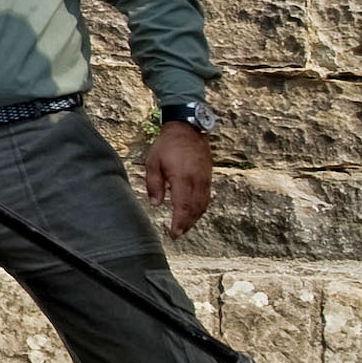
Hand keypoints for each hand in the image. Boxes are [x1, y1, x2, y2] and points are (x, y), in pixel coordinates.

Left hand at [144, 122, 212, 236]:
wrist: (188, 128)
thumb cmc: (167, 144)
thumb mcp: (153, 162)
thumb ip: (154, 184)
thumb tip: (156, 204)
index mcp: (182, 178)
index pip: (183, 207)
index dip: (179, 223)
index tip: (174, 234)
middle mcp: (197, 181)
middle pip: (195, 209)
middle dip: (187, 224)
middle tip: (177, 234)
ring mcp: (205, 178)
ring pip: (203, 205)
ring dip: (194, 218)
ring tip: (184, 227)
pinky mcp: (208, 176)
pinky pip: (206, 197)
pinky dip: (200, 208)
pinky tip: (193, 212)